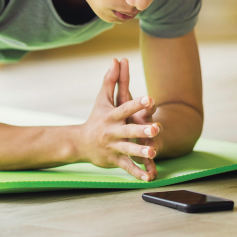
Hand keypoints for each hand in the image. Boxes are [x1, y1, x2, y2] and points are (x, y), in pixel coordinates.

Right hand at [77, 58, 159, 181]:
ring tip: (153, 153)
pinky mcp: (115, 160)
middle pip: (128, 130)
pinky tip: (149, 178)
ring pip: (129, 150)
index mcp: (111, 116)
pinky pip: (127, 167)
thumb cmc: (95, 118)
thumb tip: (116, 59)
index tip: (150, 99)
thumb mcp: (102, 100)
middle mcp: (112, 132)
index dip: (137, 103)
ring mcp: (113, 147)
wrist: (80, 143)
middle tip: (156, 129)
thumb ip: (111, 80)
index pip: (125, 108)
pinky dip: (137, 173)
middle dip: (142, 130)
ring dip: (140, 152)